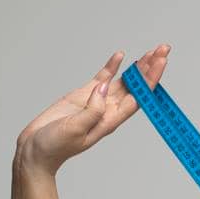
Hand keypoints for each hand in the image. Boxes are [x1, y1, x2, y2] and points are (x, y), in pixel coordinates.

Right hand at [15, 44, 171, 175]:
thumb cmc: (55, 146)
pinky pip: (103, 78)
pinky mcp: (84, 95)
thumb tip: (104, 88)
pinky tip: (120, 55)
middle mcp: (109, 110)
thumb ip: (92, 110)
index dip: (150, 79)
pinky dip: (112, 67)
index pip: (138, 97)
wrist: (37, 150)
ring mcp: (97, 101)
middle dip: (150, 68)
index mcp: (110, 120)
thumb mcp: (76, 129)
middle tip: (163, 49)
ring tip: (151, 51)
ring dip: (137, 67)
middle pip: (136, 87)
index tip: (160, 62)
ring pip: (123, 81)